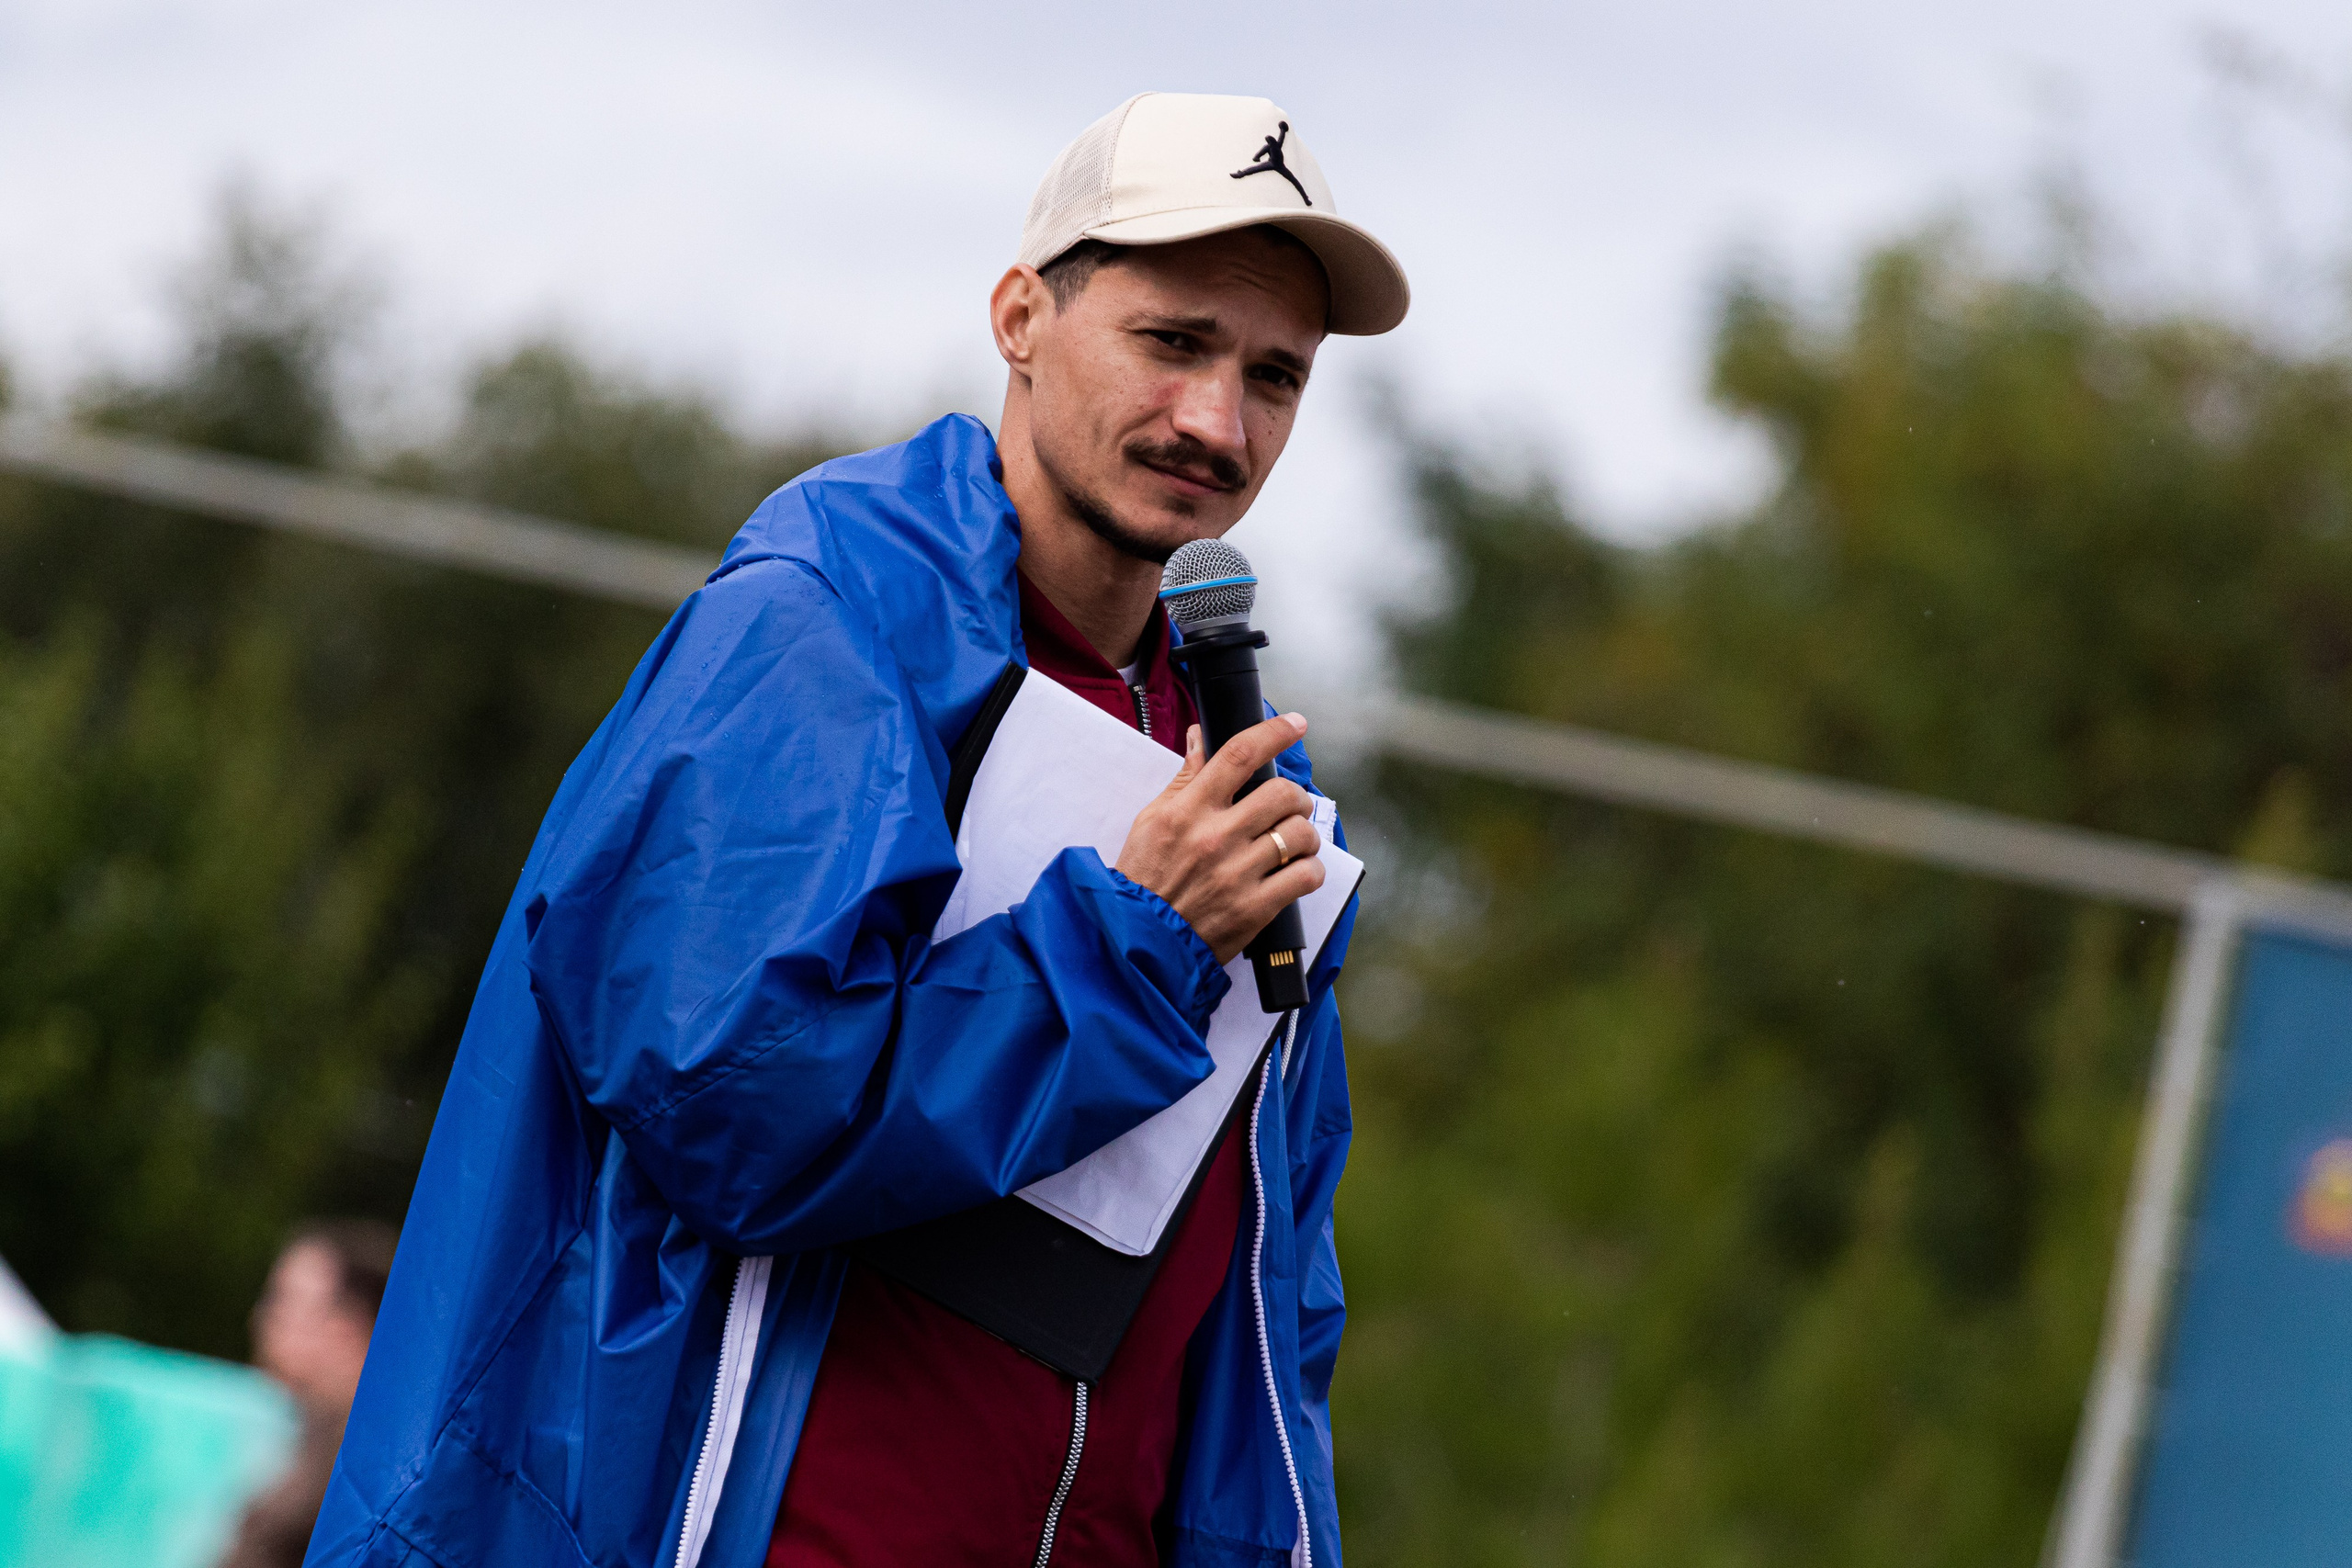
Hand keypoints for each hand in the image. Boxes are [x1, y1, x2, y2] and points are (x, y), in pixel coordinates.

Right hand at [1115, 713, 1325, 964]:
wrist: (1138, 941)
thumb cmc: (1143, 879)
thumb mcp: (1152, 821)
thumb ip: (1185, 780)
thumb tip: (1201, 738)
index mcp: (1189, 811)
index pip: (1239, 755)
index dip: (1274, 732)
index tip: (1295, 724)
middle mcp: (1216, 837)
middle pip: (1281, 792)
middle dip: (1295, 795)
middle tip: (1289, 804)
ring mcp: (1238, 874)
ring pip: (1300, 833)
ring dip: (1305, 834)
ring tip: (1292, 842)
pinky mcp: (1255, 908)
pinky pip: (1306, 876)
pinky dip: (1310, 870)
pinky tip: (1296, 871)